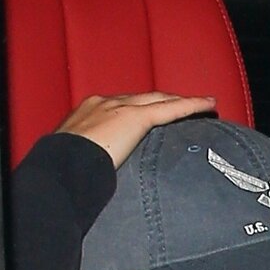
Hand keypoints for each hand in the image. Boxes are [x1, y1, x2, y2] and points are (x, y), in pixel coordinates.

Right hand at [55, 92, 216, 166]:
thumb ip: (93, 156)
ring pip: (160, 100)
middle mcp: (105, 102)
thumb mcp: (76, 157)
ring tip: (204, 105)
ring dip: (182, 102)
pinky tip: (209, 105)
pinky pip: (171, 109)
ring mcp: (120, 107)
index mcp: (89, 110)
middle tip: (186, 104)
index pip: (123, 104)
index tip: (154, 112)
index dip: (142, 107)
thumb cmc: (63, 168)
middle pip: (144, 97)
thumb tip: (100, 171)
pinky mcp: (136, 117)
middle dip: (166, 100)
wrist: (60, 166)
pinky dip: (192, 106)